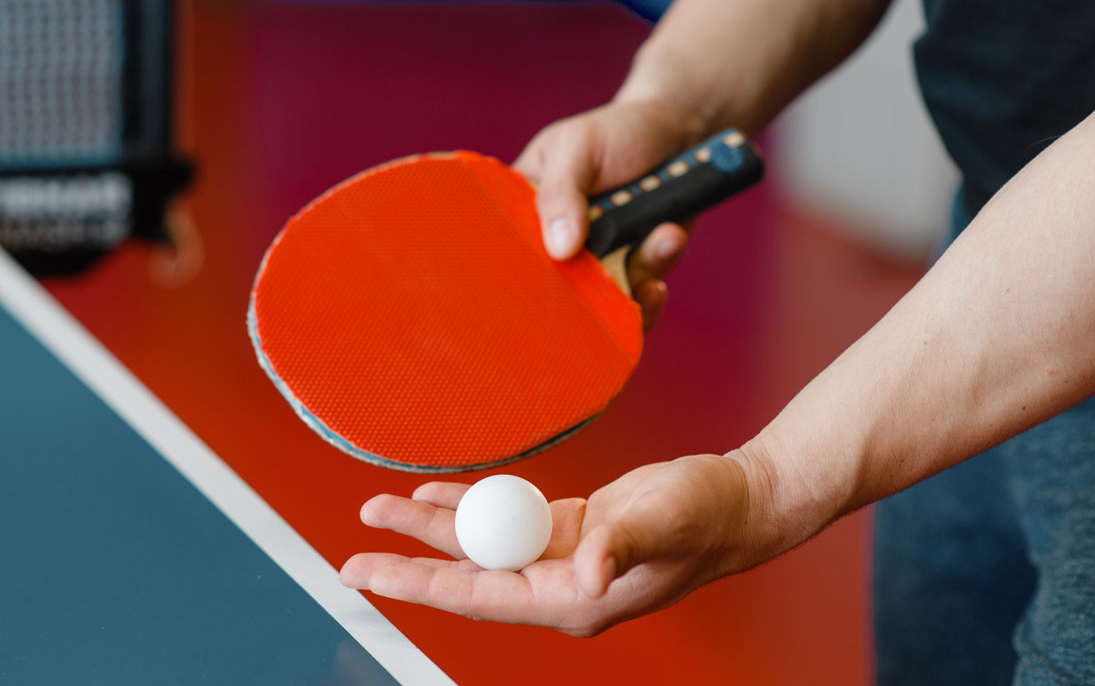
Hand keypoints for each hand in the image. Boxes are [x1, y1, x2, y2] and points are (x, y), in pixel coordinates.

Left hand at [339, 453, 780, 636]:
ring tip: (381, 503)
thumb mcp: (660, 523)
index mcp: (572, 600)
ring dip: (434, 525)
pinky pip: (506, 522)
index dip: (416, 584)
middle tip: (354, 543)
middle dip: (410, 556)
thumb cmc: (706, 517)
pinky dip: (471, 505)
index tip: (365, 570)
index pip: (476, 597)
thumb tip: (583, 570)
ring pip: (481, 543)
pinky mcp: (570, 531)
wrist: (740, 502)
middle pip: (467, 573)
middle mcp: (558, 586)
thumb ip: (617, 545)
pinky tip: (438, 493)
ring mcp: (562, 559)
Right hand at [512, 99, 703, 330]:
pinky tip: (669, 241)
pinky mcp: (630, 272)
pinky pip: (635, 298)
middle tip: (608, 274)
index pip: (505, 252)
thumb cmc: (617, 131)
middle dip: (583, 291)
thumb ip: (562, 193)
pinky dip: (656, 278)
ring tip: (666, 234)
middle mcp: (552, 244)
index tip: (542, 279)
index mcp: (522, 210)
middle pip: (551, 290)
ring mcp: (593, 262)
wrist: (677, 132)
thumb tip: (560, 250)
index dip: (518, 274)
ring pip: (599, 301)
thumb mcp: (579, 147)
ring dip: (638, 271)